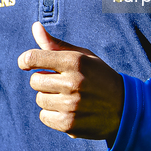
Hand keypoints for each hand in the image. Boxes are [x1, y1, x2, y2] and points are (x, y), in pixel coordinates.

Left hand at [18, 22, 123, 141]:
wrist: (125, 108)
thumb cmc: (100, 76)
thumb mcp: (83, 56)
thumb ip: (56, 44)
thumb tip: (35, 26)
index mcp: (74, 62)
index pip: (33, 58)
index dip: (25, 60)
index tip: (26, 63)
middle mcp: (72, 83)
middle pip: (34, 81)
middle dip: (43, 80)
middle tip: (60, 82)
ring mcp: (70, 105)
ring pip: (39, 99)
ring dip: (49, 97)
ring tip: (67, 96)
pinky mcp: (69, 124)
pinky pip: (44, 116)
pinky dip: (52, 114)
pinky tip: (68, 110)